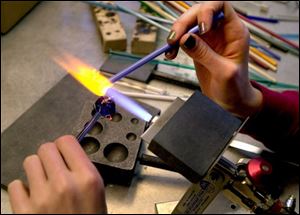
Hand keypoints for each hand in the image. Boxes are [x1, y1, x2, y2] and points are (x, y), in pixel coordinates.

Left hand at [7, 135, 106, 213]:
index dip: (64, 146)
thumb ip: (82, 169)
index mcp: (87, 178)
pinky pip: (16, 185)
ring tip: (44, 183)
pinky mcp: (24, 212)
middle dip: (50, 156)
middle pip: (46, 148)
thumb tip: (66, 153)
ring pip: (30, 162)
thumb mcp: (96, 192)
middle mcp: (64, 184)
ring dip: (37, 170)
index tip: (64, 154)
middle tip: (54, 168)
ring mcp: (42, 198)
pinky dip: (23, 190)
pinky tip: (33, 198)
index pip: (66, 141)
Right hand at [166, 1, 261, 117]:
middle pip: (200, 12)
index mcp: (235, 32)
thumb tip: (185, 39)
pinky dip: (175, 44)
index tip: (200, 28)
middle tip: (174, 38)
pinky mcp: (198, 48)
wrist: (231, 102)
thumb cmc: (235, 88)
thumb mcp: (223, 72)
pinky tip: (171, 54)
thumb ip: (205, 54)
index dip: (207, 11)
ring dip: (177, 33)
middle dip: (185, 22)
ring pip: (189, 24)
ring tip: (170, 48)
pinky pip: (183, 39)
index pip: (221, 6)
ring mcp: (208, 39)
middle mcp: (221, 31)